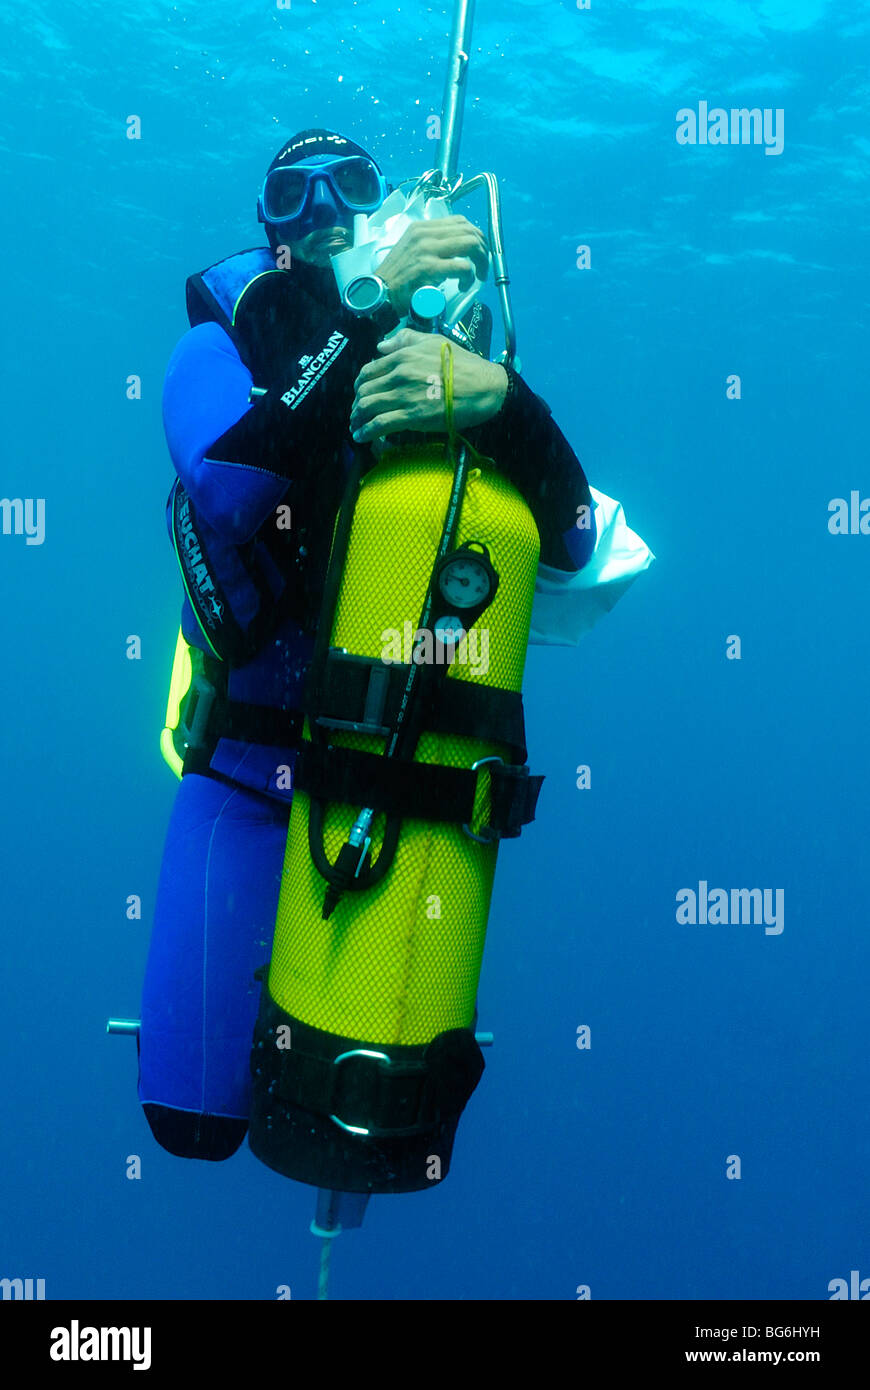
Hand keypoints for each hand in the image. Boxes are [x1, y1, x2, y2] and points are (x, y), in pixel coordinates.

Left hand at [350, 329, 507, 443]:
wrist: (483, 388)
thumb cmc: (463, 364)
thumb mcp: (433, 341)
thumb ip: (405, 339)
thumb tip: (381, 346)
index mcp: (402, 356)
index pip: (368, 370)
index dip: (360, 384)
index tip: (360, 392)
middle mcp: (397, 375)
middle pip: (363, 391)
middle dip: (356, 403)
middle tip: (357, 412)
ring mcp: (402, 397)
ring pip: (367, 408)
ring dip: (357, 419)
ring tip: (355, 426)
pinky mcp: (410, 417)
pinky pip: (379, 425)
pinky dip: (366, 432)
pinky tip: (361, 437)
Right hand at [377, 216, 488, 318]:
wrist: (378, 293)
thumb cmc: (396, 277)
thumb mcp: (411, 250)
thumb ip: (430, 244)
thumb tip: (455, 248)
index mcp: (421, 227)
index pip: (459, 221)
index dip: (475, 235)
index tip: (478, 252)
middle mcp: (425, 233)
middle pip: (469, 231)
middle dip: (483, 250)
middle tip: (483, 267)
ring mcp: (427, 249)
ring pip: (470, 244)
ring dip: (480, 262)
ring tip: (477, 276)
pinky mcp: (429, 267)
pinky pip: (462, 266)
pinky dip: (469, 277)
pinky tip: (463, 286)